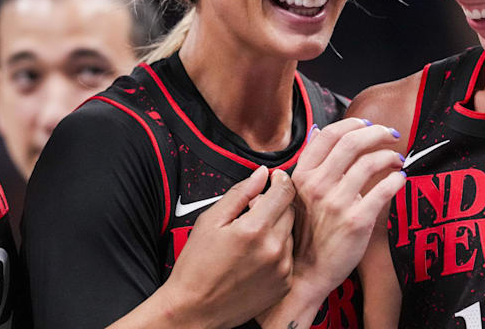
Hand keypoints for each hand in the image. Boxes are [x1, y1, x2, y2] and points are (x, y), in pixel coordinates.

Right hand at [159, 166, 295, 328]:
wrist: (194, 310)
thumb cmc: (197, 268)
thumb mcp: (210, 221)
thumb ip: (240, 193)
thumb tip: (260, 175)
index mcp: (254, 229)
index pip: (285, 191)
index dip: (280, 180)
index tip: (274, 179)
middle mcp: (273, 249)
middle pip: (290, 211)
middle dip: (275, 206)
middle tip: (252, 214)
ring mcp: (281, 269)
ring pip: (290, 233)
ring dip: (276, 229)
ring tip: (250, 241)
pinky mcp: (284, 284)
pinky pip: (289, 256)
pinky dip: (277, 252)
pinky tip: (256, 258)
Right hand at [287, 118, 406, 302]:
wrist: (307, 274)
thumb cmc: (306, 233)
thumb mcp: (298, 194)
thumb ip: (311, 164)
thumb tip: (319, 131)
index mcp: (302, 176)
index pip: (329, 135)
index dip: (353, 123)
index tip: (369, 125)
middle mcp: (317, 185)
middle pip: (352, 142)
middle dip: (377, 132)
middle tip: (391, 134)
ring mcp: (336, 203)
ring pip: (370, 162)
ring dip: (389, 155)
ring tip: (397, 160)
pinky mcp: (356, 220)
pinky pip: (384, 189)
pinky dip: (396, 179)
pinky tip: (400, 179)